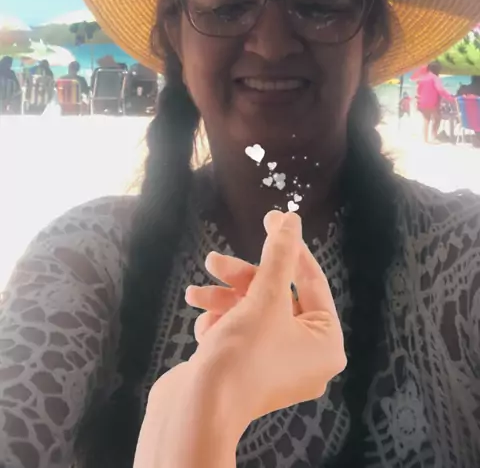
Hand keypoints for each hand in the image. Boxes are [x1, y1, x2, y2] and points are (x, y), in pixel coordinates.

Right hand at [186, 210, 345, 428]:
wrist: (196, 413)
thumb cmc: (243, 354)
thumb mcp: (264, 296)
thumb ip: (279, 254)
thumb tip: (290, 219)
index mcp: (326, 343)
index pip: (311, 281)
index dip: (289, 247)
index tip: (270, 217)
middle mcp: (306, 357)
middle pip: (277, 296)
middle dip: (243, 278)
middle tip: (214, 261)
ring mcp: (275, 367)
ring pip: (252, 312)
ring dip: (224, 297)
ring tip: (196, 292)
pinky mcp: (246, 372)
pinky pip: (239, 333)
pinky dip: (220, 323)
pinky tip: (203, 327)